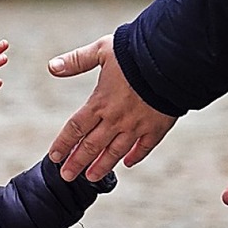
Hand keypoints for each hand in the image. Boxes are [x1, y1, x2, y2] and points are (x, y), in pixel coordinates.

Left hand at [48, 35, 176, 181]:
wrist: (174, 56)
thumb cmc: (137, 50)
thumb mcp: (103, 50)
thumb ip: (77, 60)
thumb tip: (52, 67)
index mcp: (100, 102)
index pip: (75, 128)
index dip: (63, 144)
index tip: (54, 157)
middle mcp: (116, 119)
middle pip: (91, 147)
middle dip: (77, 163)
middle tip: (67, 175)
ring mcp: (137, 126)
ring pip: (115, 152)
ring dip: (101, 166)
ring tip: (91, 177)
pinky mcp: (157, 127)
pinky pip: (144, 147)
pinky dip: (135, 156)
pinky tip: (128, 164)